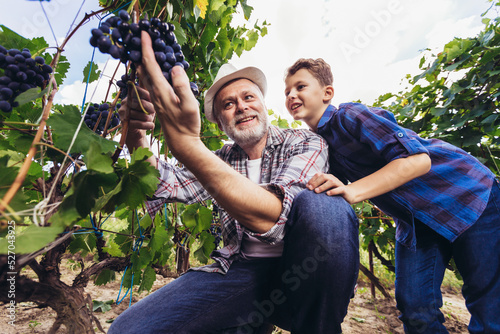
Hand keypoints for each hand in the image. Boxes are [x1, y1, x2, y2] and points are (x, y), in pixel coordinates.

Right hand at [118, 86, 155, 147]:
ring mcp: (123, 112)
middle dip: (150, 108)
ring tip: (150, 120)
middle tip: (153, 112)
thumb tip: (156, 96)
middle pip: (140, 103)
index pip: (136, 90)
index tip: (153, 100)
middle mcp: (124, 102)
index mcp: (130, 96)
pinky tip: (151, 126)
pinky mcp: (125, 123)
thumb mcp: (148, 106)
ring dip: (149, 118)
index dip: (146, 94)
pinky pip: (140, 124)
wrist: (136, 131)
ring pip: (142, 115)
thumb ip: (150, 100)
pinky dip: (148, 125)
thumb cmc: (144, 116)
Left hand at [136, 30, 200, 156]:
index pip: (150, 64)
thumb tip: (175, 67)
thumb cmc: (187, 124)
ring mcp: (155, 98)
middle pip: (143, 67)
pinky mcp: (158, 101)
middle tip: (142, 36)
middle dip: (141, 50)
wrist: (181, 141)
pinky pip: (150, 81)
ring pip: (145, 74)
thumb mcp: (189, 104)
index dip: (146, 47)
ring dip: (144, 60)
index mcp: (161, 91)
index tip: (144, 33)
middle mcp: (154, 93)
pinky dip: (148, 70)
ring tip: (145, 48)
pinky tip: (153, 69)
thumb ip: (182, 85)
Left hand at [307, 172, 356, 203]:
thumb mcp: (325, 188)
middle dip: (315, 182)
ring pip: (331, 182)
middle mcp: (332, 178)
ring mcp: (339, 183)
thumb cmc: (334, 191)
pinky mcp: (344, 189)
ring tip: (316, 191)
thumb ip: (318, 187)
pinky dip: (333, 191)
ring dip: (323, 186)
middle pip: (323, 177)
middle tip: (310, 189)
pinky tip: (328, 194)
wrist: (348, 195)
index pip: (318, 175)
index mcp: (327, 177)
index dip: (312, 180)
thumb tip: (307, 187)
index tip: (307, 187)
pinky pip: (339, 189)